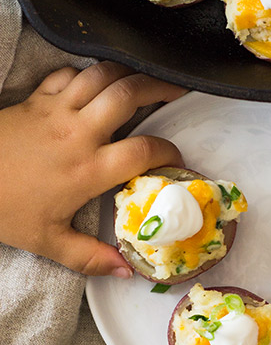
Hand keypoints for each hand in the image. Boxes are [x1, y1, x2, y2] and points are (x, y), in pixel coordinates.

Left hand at [0, 62, 186, 275]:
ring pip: (102, 75)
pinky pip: (69, 74)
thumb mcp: (47, 242)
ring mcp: (56, 111)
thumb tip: (127, 272)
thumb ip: (90, 258)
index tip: (177, 160)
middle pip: (128, 95)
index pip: (143, 151)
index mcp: (87, 170)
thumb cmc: (2, 209)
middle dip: (160, 88)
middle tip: (179, 91)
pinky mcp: (35, 99)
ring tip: (146, 78)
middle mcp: (78, 133)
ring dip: (128, 72)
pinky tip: (96, 83)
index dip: (169, 152)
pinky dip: (87, 73)